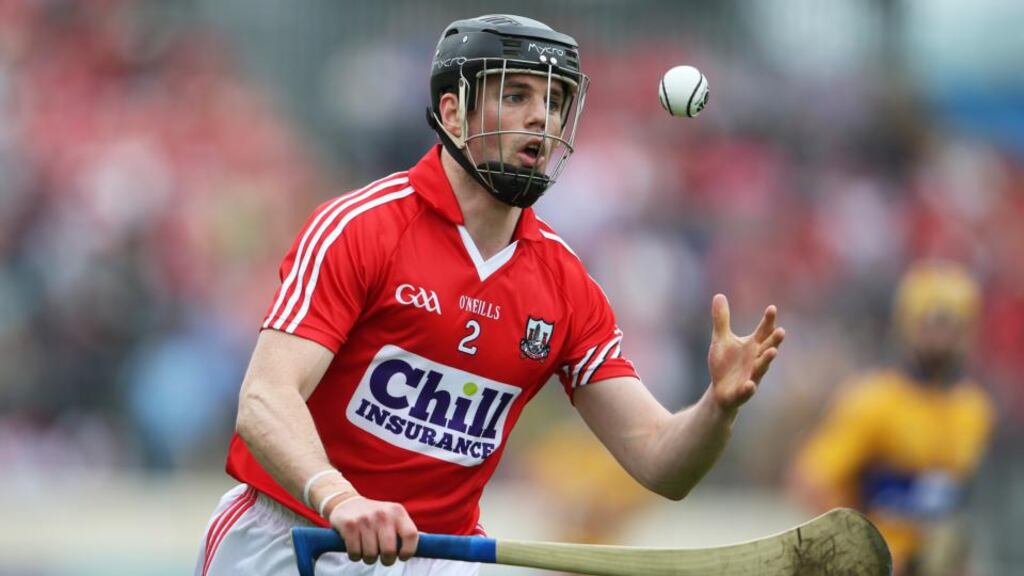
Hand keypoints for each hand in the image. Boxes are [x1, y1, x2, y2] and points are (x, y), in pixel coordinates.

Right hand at [327, 494, 418, 565]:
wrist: (347, 503)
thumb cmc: (376, 516)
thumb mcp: (393, 517)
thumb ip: (406, 531)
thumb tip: (428, 545)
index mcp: (397, 512)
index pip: (411, 535)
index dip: (409, 551)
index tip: (403, 557)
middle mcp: (382, 514)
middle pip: (389, 551)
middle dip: (387, 560)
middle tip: (384, 558)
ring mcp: (365, 519)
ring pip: (371, 555)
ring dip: (369, 559)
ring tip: (368, 551)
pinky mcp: (349, 525)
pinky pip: (355, 553)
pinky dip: (355, 556)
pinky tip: (356, 548)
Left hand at [707, 294, 784, 412]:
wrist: (720, 392)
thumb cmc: (725, 364)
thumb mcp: (721, 339)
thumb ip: (722, 320)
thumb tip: (718, 295)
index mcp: (752, 347)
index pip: (763, 332)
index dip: (768, 321)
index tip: (772, 308)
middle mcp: (755, 360)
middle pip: (767, 348)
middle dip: (774, 341)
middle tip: (781, 331)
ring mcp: (751, 376)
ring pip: (761, 368)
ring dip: (767, 360)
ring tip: (773, 352)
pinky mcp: (742, 392)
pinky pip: (747, 390)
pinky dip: (749, 388)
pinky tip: (750, 384)